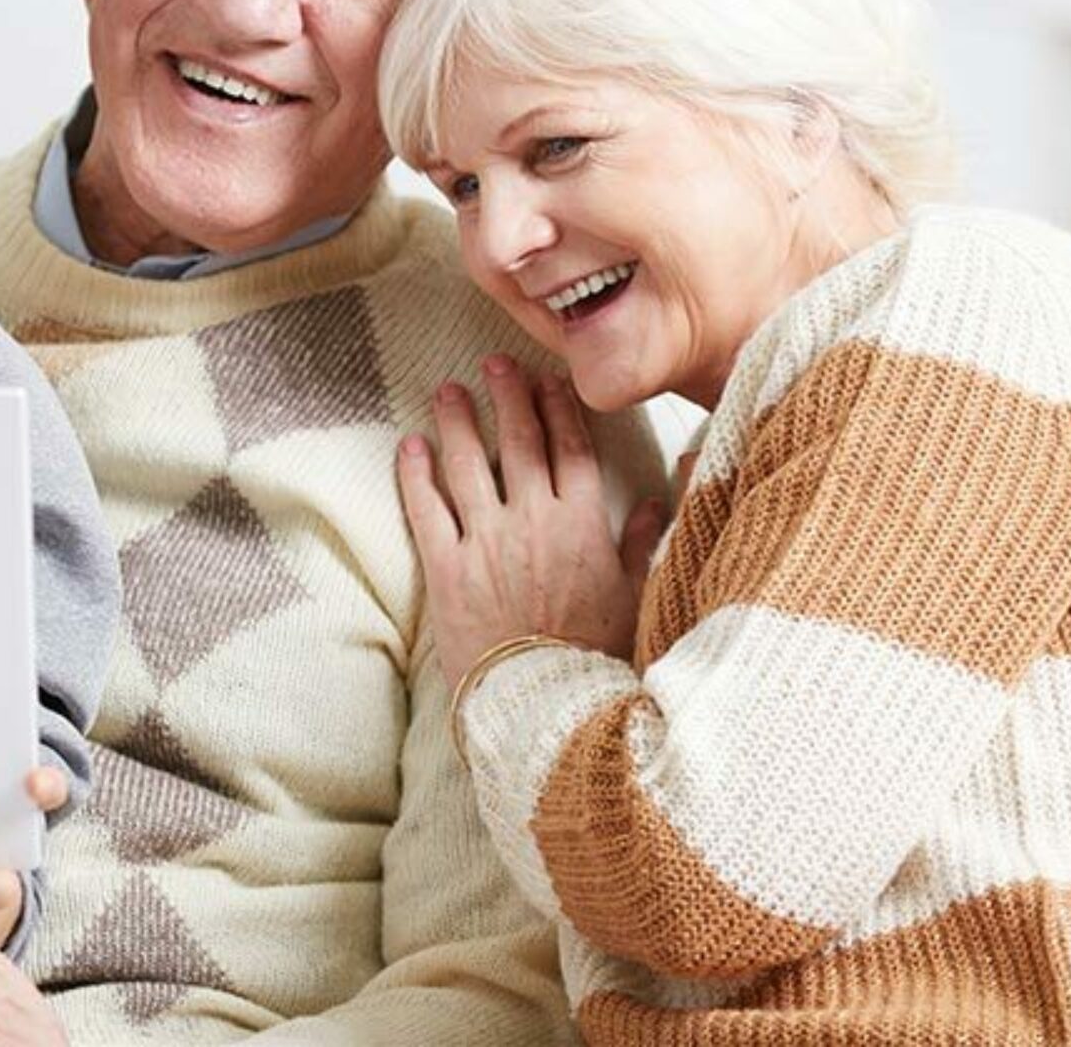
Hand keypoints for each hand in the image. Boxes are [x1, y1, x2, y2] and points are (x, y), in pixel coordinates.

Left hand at [398, 356, 667, 682]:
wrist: (547, 706)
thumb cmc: (596, 657)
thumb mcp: (635, 597)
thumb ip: (642, 542)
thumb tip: (659, 498)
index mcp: (583, 524)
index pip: (571, 448)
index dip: (559, 408)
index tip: (549, 379)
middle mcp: (533, 521)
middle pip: (518, 442)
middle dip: (507, 396)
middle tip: (495, 363)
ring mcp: (486, 542)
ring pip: (467, 465)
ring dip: (457, 422)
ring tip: (448, 390)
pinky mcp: (447, 570)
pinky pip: (426, 509)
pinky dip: (415, 474)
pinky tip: (410, 446)